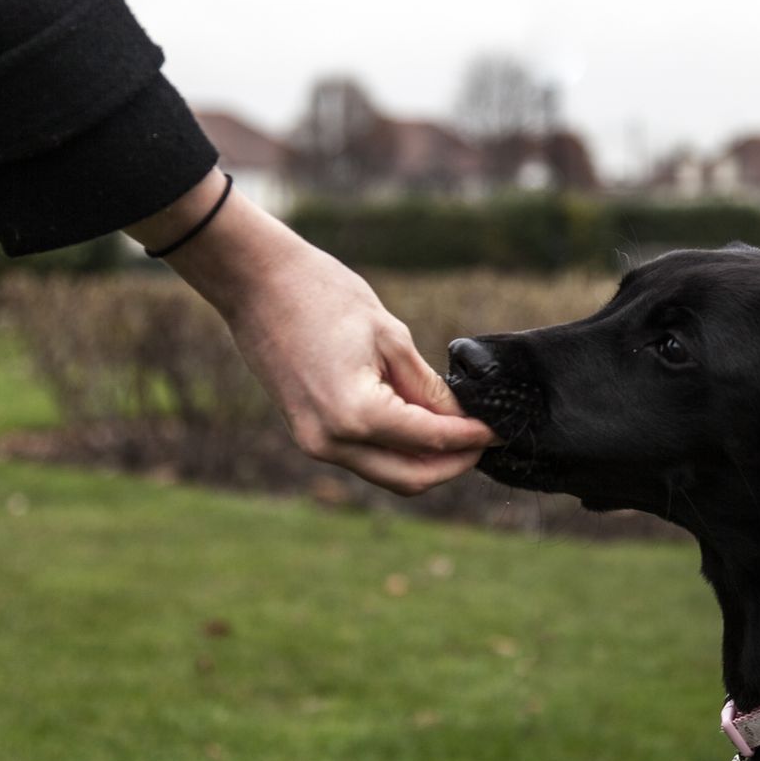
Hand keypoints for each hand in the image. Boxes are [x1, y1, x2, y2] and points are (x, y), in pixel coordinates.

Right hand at [126, 170, 495, 494]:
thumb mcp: (390, 336)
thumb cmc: (322, 296)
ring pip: (387, 474)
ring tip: (459, 433)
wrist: (257, 283)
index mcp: (357, 414)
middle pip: (411, 478)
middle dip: (454, 462)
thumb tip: (460, 417)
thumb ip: (426, 386)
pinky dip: (397, 450)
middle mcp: (333, 442)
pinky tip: (421, 425)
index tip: (502, 429)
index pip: (432, 440)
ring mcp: (315, 444)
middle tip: (485, 438)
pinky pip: (364, 458)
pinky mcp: (308, 435)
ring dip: (426, 462)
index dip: (474, 437)